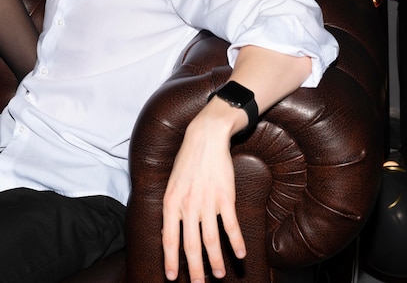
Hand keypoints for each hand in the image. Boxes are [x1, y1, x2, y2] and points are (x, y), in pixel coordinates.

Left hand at [162, 110, 245, 281]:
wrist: (205, 138)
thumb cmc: (187, 161)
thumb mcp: (171, 184)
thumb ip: (171, 209)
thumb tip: (166, 233)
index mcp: (171, 202)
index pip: (169, 238)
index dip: (171, 260)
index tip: (172, 277)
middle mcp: (188, 205)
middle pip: (191, 245)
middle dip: (195, 269)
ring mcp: (207, 202)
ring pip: (211, 240)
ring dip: (216, 261)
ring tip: (220, 274)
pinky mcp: (226, 197)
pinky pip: (231, 226)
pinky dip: (236, 242)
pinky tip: (240, 254)